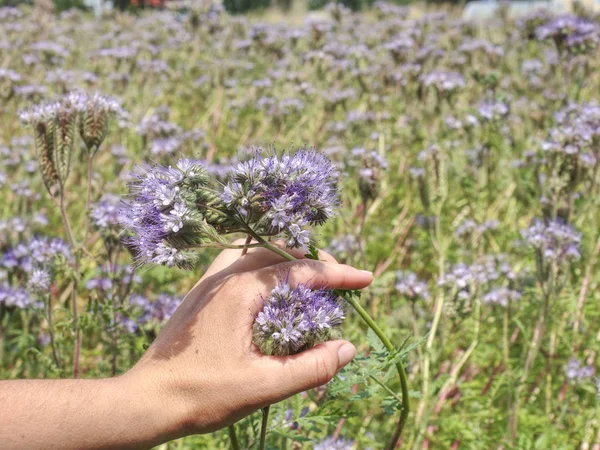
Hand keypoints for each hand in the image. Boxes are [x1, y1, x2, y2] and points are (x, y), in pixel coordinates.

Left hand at [124, 240, 372, 439]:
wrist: (145, 401)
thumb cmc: (203, 395)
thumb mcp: (265, 386)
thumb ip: (311, 366)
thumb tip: (348, 347)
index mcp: (242, 290)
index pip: (302, 271)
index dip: (338, 274)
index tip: (366, 280)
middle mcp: (224, 276)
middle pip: (281, 252)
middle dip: (315, 263)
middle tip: (339, 284)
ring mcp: (208, 282)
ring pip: (257, 253)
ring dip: (287, 261)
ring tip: (308, 279)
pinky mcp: (200, 294)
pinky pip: (237, 265)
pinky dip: (263, 268)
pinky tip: (269, 289)